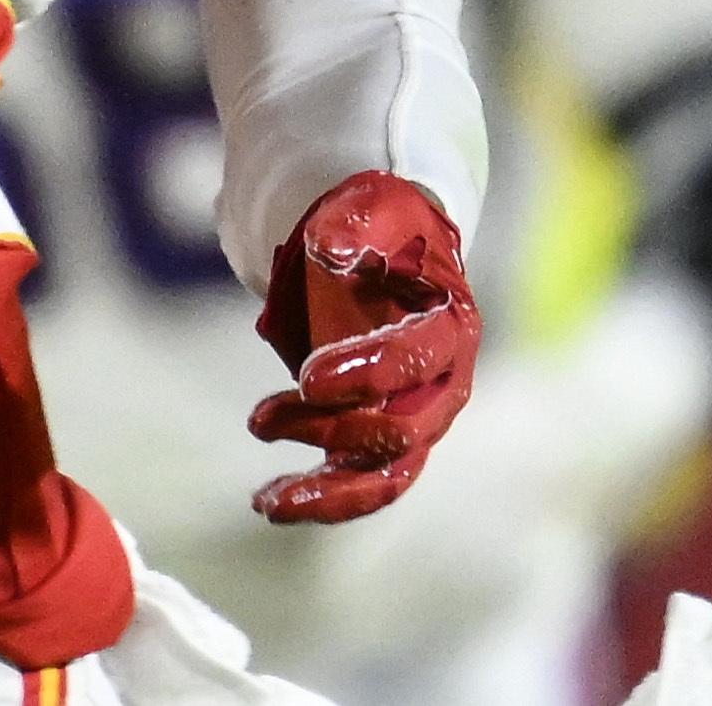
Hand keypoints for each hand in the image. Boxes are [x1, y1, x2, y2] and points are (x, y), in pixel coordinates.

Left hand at [248, 170, 483, 521]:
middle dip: (332, 428)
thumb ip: (355, 226)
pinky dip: (323, 497)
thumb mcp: (374, 208)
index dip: (370, 371)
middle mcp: (444, 383)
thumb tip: (331, 248)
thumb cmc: (386, 227)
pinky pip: (364, 482)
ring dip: (329, 493)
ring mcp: (419, 417)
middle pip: (401, 427)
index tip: (309, 378)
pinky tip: (269, 502)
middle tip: (260, 418)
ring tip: (267, 502)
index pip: (419, 357)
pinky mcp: (387, 437)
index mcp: (451, 324)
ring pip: (387, 474)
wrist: (395, 248)